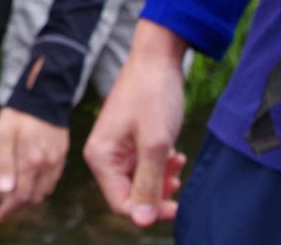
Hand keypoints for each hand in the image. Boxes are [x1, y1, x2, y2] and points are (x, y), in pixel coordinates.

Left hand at [0, 107, 69, 222]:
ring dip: (31, 194)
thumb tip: (3, 190)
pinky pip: (53, 179)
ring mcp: (57, 160)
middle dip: (19, 203)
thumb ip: (3, 162)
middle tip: (5, 203)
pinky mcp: (63, 154)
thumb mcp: (3, 133)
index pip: (21, 196)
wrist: (45, 94)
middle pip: (34, 197)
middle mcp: (47, 164)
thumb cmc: (20, 112)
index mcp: (31, 161)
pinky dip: (42, 185)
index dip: (9, 209)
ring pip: (45, 190)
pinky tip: (32, 178)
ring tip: (16, 191)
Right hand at [83, 20, 187, 226]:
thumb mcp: (155, 144)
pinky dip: (161, 165)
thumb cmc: (153, 95)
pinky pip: (143, 166)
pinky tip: (176, 154)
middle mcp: (104, 155)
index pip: (122, 203)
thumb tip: (142, 221)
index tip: (176, 205)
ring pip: (139, 181)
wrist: (157, 59)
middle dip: (157, 192)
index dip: (149, 210)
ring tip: (177, 162)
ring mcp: (116, 148)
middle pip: (130, 194)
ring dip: (161, 178)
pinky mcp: (129, 141)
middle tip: (178, 179)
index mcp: (101, 157)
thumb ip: (149, 183)